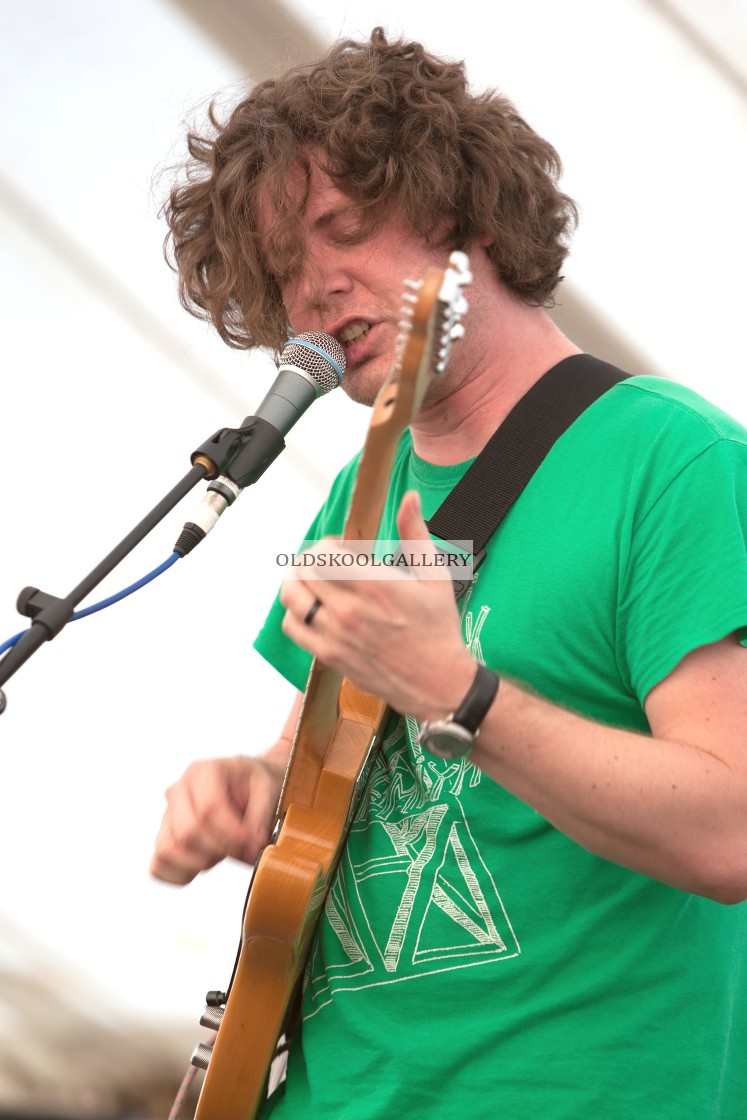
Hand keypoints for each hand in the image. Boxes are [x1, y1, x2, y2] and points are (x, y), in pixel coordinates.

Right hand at [150, 753, 284, 884]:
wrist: (247, 784)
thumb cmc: (256, 786)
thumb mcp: (269, 789)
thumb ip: (261, 817)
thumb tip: (252, 847)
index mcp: (205, 771)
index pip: (208, 809)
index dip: (232, 834)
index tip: (254, 846)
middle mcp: (180, 789)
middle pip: (187, 831)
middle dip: (219, 850)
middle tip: (243, 852)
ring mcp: (167, 813)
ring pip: (168, 848)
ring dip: (199, 862)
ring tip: (223, 854)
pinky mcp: (164, 836)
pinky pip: (158, 864)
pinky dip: (178, 873)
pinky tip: (203, 866)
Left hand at [279, 491, 474, 719]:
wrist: (437, 682)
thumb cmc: (438, 629)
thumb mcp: (434, 575)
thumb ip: (415, 533)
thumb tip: (410, 498)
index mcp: (375, 584)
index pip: (324, 553)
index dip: (326, 544)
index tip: (339, 548)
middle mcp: (349, 608)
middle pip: (303, 570)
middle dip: (310, 559)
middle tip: (325, 562)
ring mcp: (335, 634)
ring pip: (291, 596)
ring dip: (295, 581)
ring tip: (309, 579)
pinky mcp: (329, 655)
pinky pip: (293, 627)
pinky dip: (294, 612)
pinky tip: (310, 607)